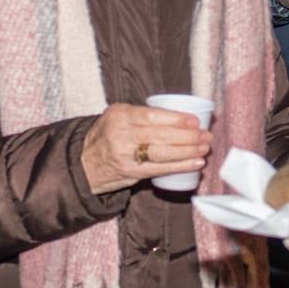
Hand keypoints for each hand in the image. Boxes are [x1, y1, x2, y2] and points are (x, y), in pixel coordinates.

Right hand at [80, 103, 211, 194]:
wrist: (83, 163)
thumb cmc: (107, 136)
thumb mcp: (116, 117)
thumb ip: (140, 115)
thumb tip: (178, 117)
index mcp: (120, 115)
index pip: (153, 116)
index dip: (177, 119)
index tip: (195, 121)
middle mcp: (121, 134)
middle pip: (162, 135)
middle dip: (189, 136)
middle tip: (206, 135)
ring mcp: (125, 155)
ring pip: (164, 152)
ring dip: (189, 151)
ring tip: (204, 148)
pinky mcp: (131, 172)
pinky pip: (160, 169)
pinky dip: (181, 166)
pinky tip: (196, 163)